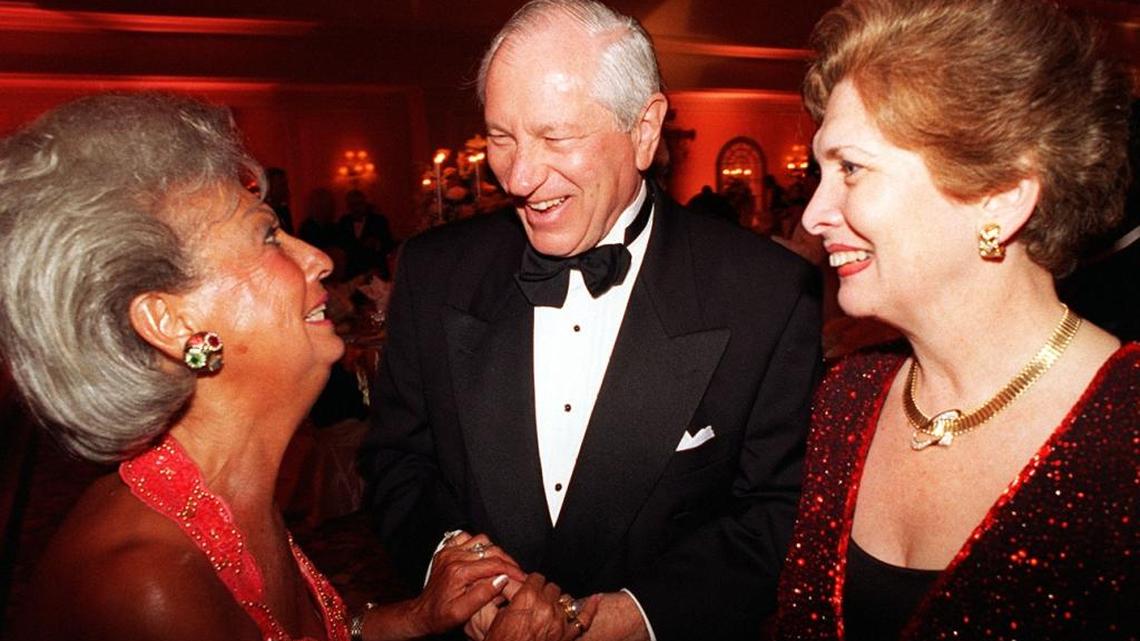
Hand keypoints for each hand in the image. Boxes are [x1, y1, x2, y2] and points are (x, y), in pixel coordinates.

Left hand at [407, 532, 525, 635]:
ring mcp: (449, 551)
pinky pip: (466, 537)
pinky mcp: (447, 550)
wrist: (422, 613)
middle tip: (517, 572)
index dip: (513, 570)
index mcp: (459, 572)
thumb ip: (483, 595)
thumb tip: (502, 579)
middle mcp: (454, 557)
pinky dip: (478, 544)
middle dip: (508, 560)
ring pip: (482, 540)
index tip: (523, 577)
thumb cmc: (439, 616)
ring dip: (495, 551)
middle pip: (491, 550)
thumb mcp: (462, 613)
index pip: (494, 564)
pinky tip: (483, 556)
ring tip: (502, 565)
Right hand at [483, 573, 599, 640]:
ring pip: (566, 599)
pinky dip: (591, 607)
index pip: (536, 578)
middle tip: (537, 602)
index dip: (532, 583)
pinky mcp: (568, 635)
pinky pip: (585, 618)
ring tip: (550, 610)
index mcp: (527, 599)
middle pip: (551, 587)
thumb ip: (511, 601)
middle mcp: (546, 607)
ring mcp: (560, 621)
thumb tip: (513, 590)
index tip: (530, 587)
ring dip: (558, 603)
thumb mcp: (499, 619)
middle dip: (544, 593)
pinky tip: (596, 598)